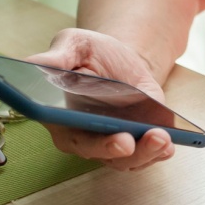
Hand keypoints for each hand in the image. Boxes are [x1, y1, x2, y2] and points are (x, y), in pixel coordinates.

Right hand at [24, 28, 174, 170]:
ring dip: (144, 153)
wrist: (121, 58)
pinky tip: (170, 143)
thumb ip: (56, 57)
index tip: (89, 133)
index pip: (68, 134)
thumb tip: (34, 65)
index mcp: (60, 118)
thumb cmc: (91, 53)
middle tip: (127, 142)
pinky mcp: (137, 140)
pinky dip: (159, 152)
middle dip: (114, 150)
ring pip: (126, 159)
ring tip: (162, 139)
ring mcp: (112, 142)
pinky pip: (147, 154)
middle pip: (98, 152)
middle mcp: (84, 137)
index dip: (79, 138)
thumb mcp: (73, 45)